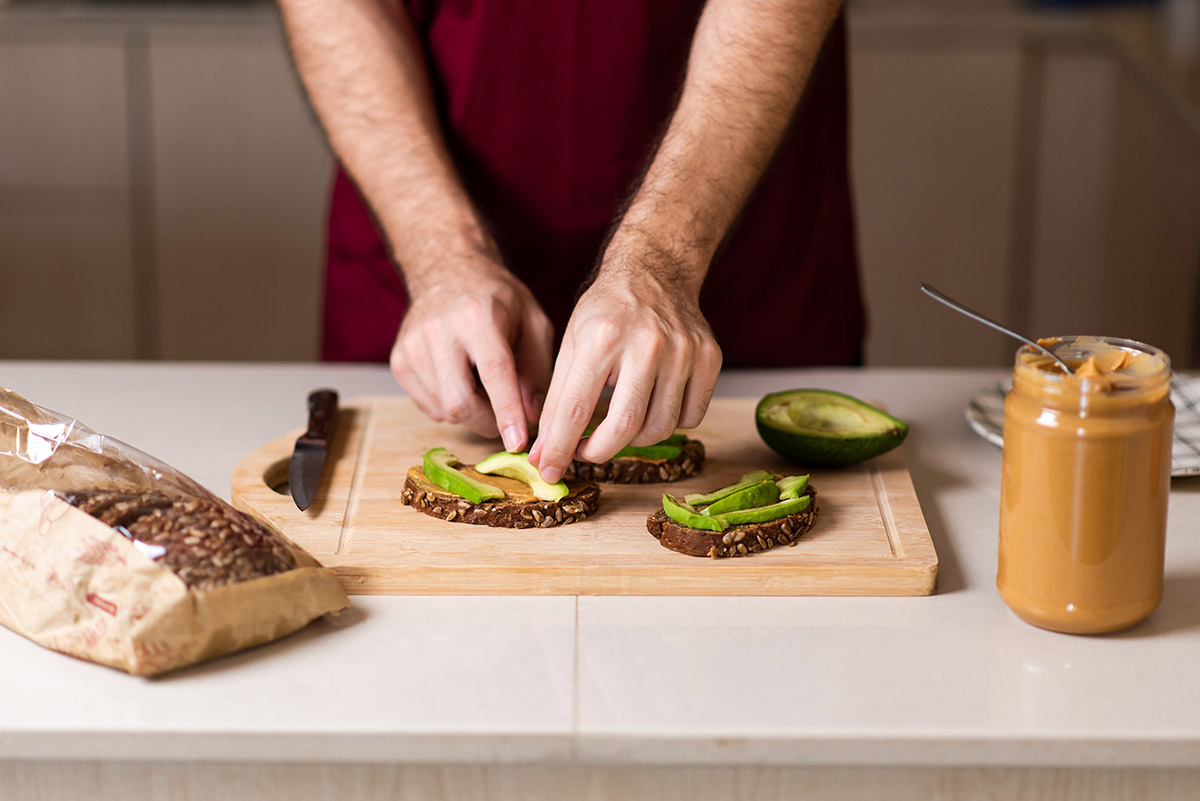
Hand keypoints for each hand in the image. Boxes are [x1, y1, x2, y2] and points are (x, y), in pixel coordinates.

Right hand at [390, 260, 553, 449]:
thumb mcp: (533, 322)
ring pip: (443, 409)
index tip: (519, 444)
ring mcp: (412, 346)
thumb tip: (533, 417)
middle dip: (488, 423)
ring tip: (484, 388)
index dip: (507, 412)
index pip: (494, 372)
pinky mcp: (399, 361)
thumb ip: (538, 370)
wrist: (448, 270)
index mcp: (478, 316)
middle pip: (459, 401)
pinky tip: (461, 381)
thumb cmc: (497, 299)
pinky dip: (450, 406)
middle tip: (507, 422)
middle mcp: (438, 330)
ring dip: (472, 413)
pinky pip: (429, 406)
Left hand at [528, 264, 721, 481]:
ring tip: (620, 420)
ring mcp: (684, 350)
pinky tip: (652, 402)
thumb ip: (557, 401)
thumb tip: (545, 454)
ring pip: (660, 428)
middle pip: (625, 426)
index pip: (577, 408)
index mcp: (602, 336)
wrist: (654, 272)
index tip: (549, 470)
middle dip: (599, 451)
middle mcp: (647, 342)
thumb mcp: (570, 346)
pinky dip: (668, 422)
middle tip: (585, 452)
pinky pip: (690, 417)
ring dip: (633, 438)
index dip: (560, 448)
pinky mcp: (710, 357)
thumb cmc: (607, 312)